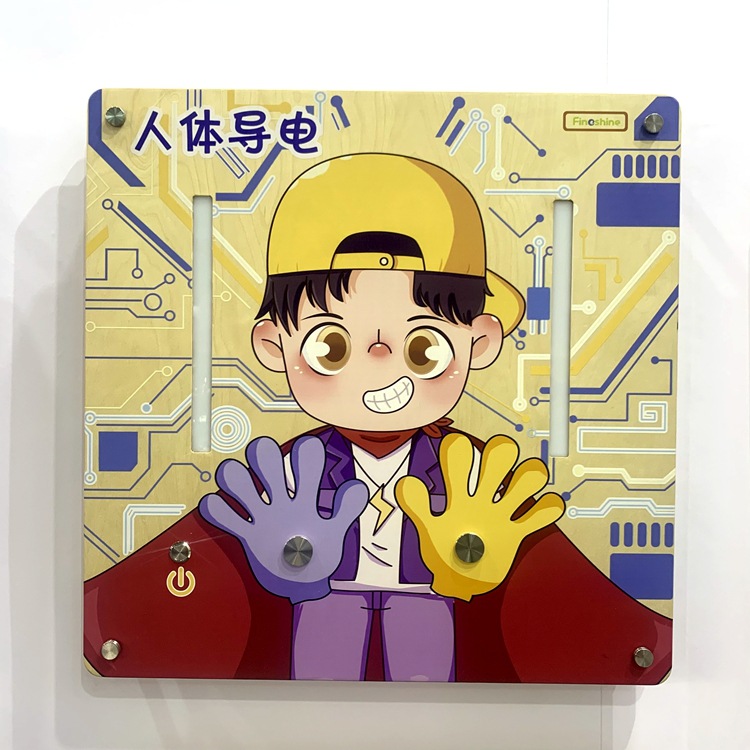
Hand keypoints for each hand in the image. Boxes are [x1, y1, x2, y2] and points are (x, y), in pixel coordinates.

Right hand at [199, 436, 368, 602]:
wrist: (303, 587)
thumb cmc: (320, 554)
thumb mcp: (336, 533)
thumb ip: (346, 510)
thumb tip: (356, 484)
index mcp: (305, 498)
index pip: (304, 460)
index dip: (304, 452)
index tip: (308, 454)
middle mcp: (281, 500)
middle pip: (266, 460)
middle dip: (263, 456)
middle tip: (270, 476)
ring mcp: (262, 516)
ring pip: (240, 480)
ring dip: (237, 479)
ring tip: (247, 497)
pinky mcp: (246, 535)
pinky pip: (224, 514)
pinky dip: (217, 508)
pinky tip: (220, 509)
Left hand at [395, 433, 564, 600]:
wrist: (459, 585)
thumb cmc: (441, 554)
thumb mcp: (428, 530)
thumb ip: (418, 506)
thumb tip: (407, 481)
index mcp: (458, 496)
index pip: (461, 461)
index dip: (461, 451)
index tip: (456, 447)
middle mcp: (482, 498)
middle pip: (497, 461)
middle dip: (500, 456)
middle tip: (494, 471)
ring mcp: (501, 514)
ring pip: (522, 481)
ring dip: (527, 478)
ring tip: (519, 492)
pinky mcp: (517, 533)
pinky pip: (538, 514)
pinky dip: (547, 508)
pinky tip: (545, 506)